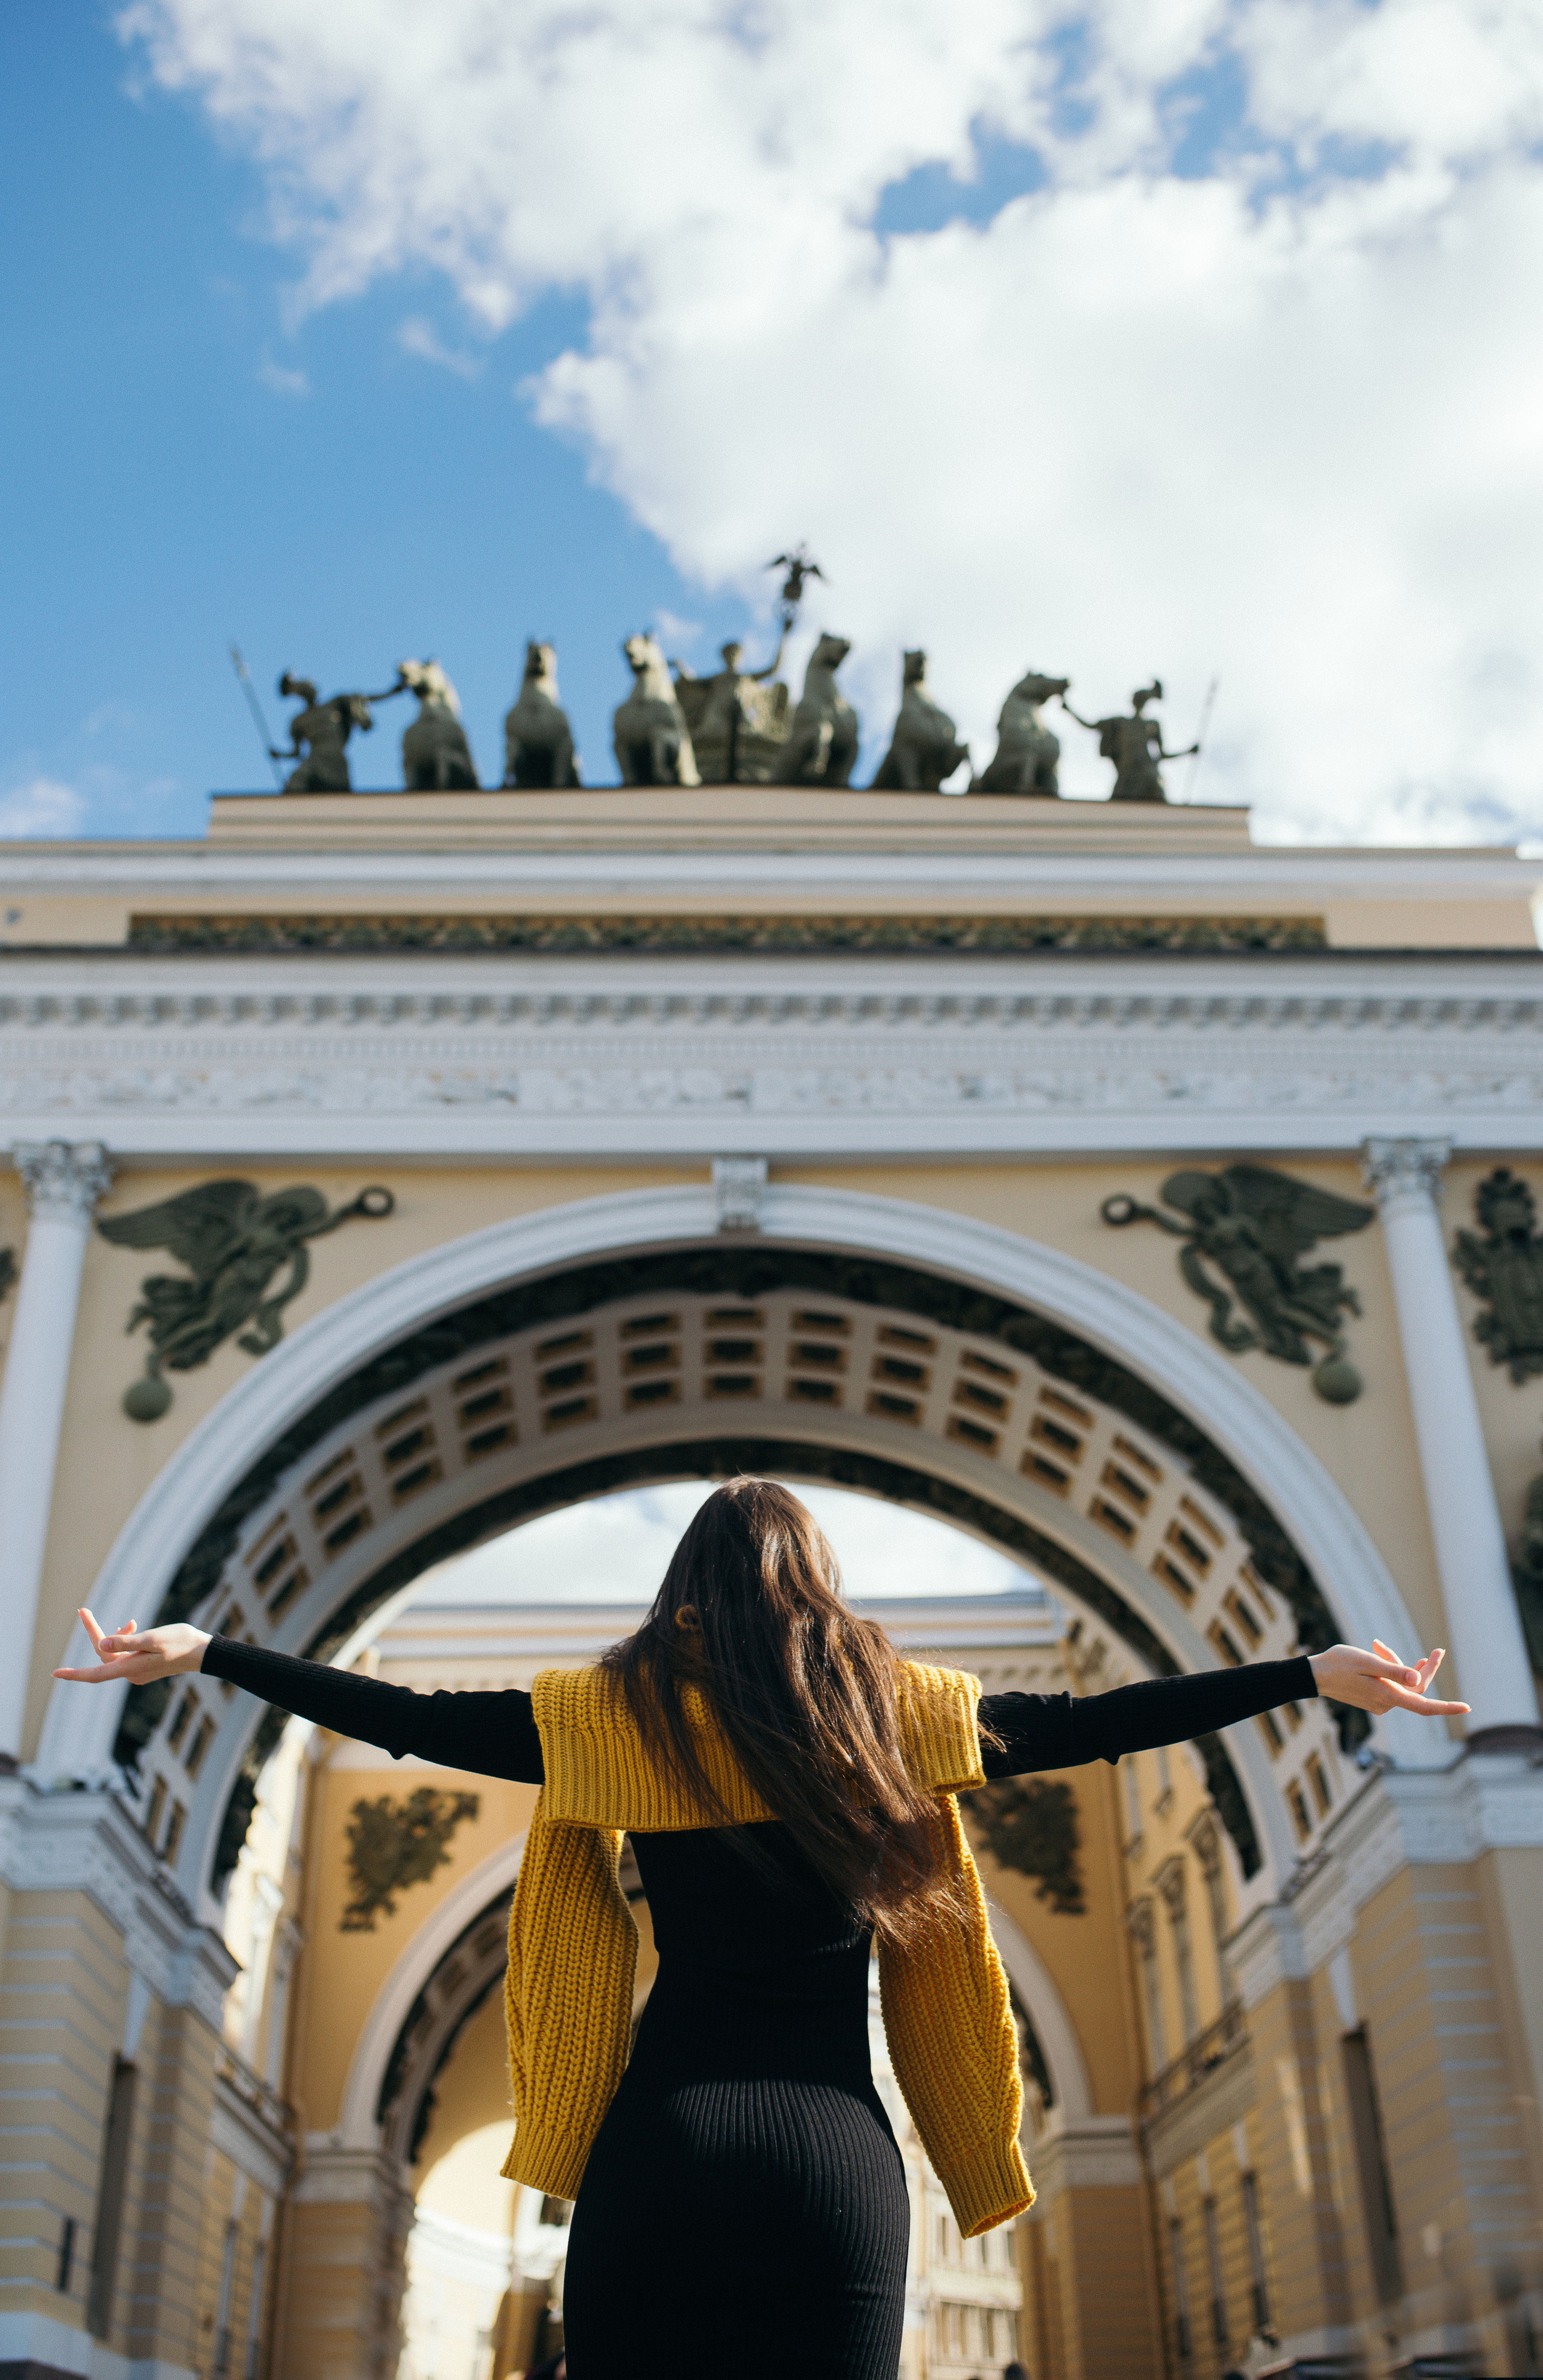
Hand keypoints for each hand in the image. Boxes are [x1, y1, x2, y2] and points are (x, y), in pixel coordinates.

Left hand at [53, 1608, 208, 1685]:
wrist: (203, 1652)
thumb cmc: (181, 1642)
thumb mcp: (153, 1638)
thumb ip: (127, 1642)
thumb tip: (102, 1644)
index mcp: (130, 1669)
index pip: (95, 1673)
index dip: (74, 1674)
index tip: (55, 1674)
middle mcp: (131, 1674)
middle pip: (104, 1655)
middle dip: (96, 1633)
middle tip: (84, 1610)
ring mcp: (138, 1672)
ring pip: (115, 1653)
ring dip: (116, 1635)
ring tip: (132, 1621)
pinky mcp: (144, 1667)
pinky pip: (125, 1655)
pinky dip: (126, 1641)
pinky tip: (135, 1628)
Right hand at [1308, 1639, 1468, 1718]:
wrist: (1314, 1675)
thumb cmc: (1337, 1664)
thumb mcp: (1366, 1661)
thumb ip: (1393, 1671)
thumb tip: (1417, 1679)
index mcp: (1387, 1696)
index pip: (1424, 1705)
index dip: (1447, 1707)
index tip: (1466, 1708)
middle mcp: (1386, 1704)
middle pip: (1417, 1688)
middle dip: (1426, 1669)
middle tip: (1438, 1651)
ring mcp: (1380, 1703)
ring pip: (1403, 1684)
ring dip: (1399, 1664)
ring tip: (1378, 1645)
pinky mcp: (1374, 1699)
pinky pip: (1392, 1685)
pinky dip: (1389, 1670)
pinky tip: (1377, 1654)